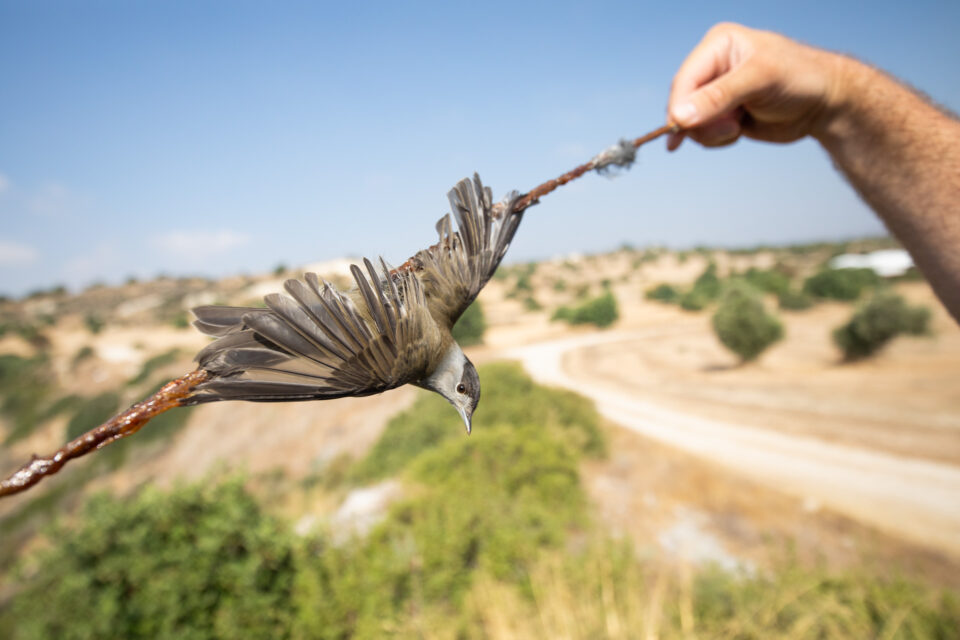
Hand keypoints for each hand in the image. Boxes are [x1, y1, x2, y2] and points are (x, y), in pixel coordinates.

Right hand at [666, 23, 845, 149]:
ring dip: (711, 133)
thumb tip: (680, 116)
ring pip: (691, 122)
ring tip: (738, 128)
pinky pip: (704, 133)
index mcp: (719, 45)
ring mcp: (717, 92)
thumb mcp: (759, 80)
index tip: (681, 131)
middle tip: (730, 129)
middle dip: (701, 122)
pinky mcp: (723, 114)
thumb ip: (718, 97)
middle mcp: (714, 67)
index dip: (679, 107)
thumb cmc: (800, 78)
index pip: (684, 80)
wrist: (825, 102)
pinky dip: (717, 139)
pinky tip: (739, 131)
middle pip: (683, 103)